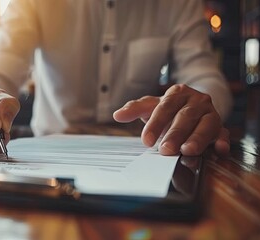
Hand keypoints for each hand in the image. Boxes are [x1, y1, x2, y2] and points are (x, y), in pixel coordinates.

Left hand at [113, 84, 229, 155]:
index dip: (155, 124)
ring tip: (187, 150)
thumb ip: (135, 109)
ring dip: (198, 138)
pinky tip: (219, 149)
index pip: (165, 108)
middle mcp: (196, 101)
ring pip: (206, 125)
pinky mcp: (220, 126)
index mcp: (178, 93)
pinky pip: (223, 133)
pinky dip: (222, 141)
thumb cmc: (169, 108)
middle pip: (185, 117)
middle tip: (165, 150)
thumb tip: (117, 114)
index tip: (146, 140)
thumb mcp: (151, 106)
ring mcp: (210, 113)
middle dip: (175, 134)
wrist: (194, 106)